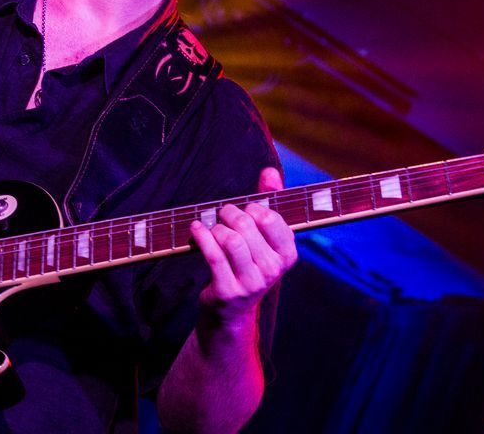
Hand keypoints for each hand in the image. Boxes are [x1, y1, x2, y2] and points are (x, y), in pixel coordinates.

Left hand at [190, 166, 296, 324]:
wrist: (232, 311)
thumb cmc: (248, 262)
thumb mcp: (262, 235)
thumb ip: (268, 201)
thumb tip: (270, 171)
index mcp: (287, 254)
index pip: (272, 218)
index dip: (254, 208)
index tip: (246, 211)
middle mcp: (273, 270)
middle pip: (247, 225)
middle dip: (229, 213)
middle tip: (223, 215)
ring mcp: (251, 283)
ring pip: (230, 239)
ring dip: (215, 227)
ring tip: (213, 228)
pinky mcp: (227, 291)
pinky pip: (212, 255)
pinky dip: (201, 236)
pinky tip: (195, 229)